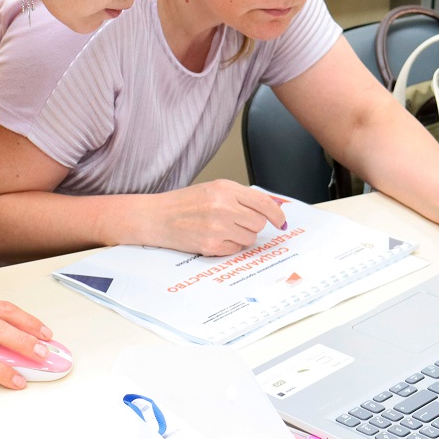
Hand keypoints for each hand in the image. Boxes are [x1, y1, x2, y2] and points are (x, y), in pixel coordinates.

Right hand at [140, 180, 287, 255]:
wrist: (157, 217)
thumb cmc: (184, 203)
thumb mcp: (213, 189)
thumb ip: (240, 197)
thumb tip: (269, 209)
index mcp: (225, 189)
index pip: (263, 203)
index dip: (277, 214)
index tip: (281, 221)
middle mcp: (223, 207)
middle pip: (258, 222)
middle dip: (252, 224)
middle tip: (237, 222)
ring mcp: (217, 227)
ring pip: (249, 238)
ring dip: (241, 236)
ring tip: (222, 229)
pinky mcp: (211, 246)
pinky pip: (235, 250)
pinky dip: (229, 246)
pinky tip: (214, 237)